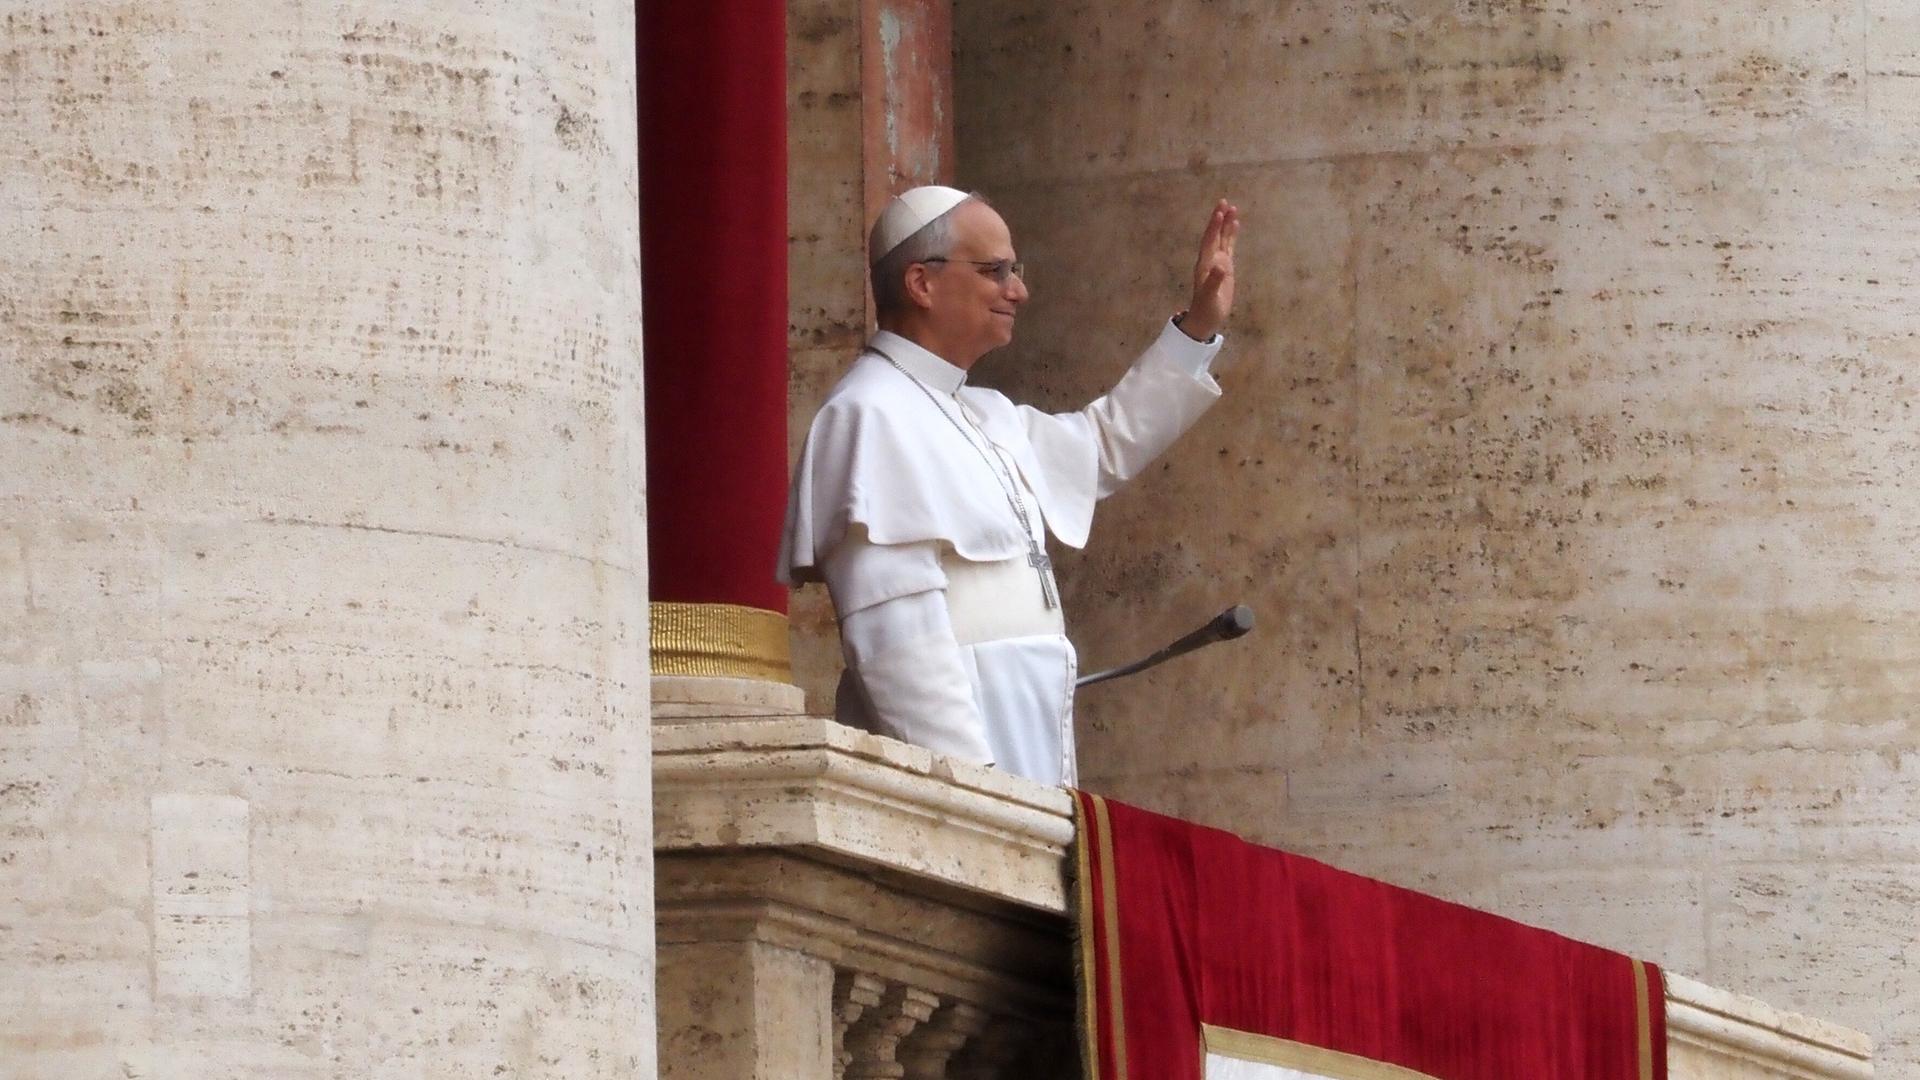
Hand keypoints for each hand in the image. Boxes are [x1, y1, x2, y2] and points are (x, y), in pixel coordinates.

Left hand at [1179, 199, 1238, 341]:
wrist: (1206, 318)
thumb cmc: (1206, 308)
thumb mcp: (1210, 296)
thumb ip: (1215, 281)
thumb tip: (1221, 268)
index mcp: (1205, 264)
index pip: (1209, 241)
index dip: (1214, 228)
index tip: (1219, 213)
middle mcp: (1210, 259)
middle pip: (1214, 235)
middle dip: (1218, 219)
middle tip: (1224, 201)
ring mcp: (1218, 262)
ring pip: (1222, 238)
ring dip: (1226, 224)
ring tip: (1232, 208)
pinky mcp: (1225, 266)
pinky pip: (1229, 246)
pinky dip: (1231, 235)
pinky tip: (1235, 224)